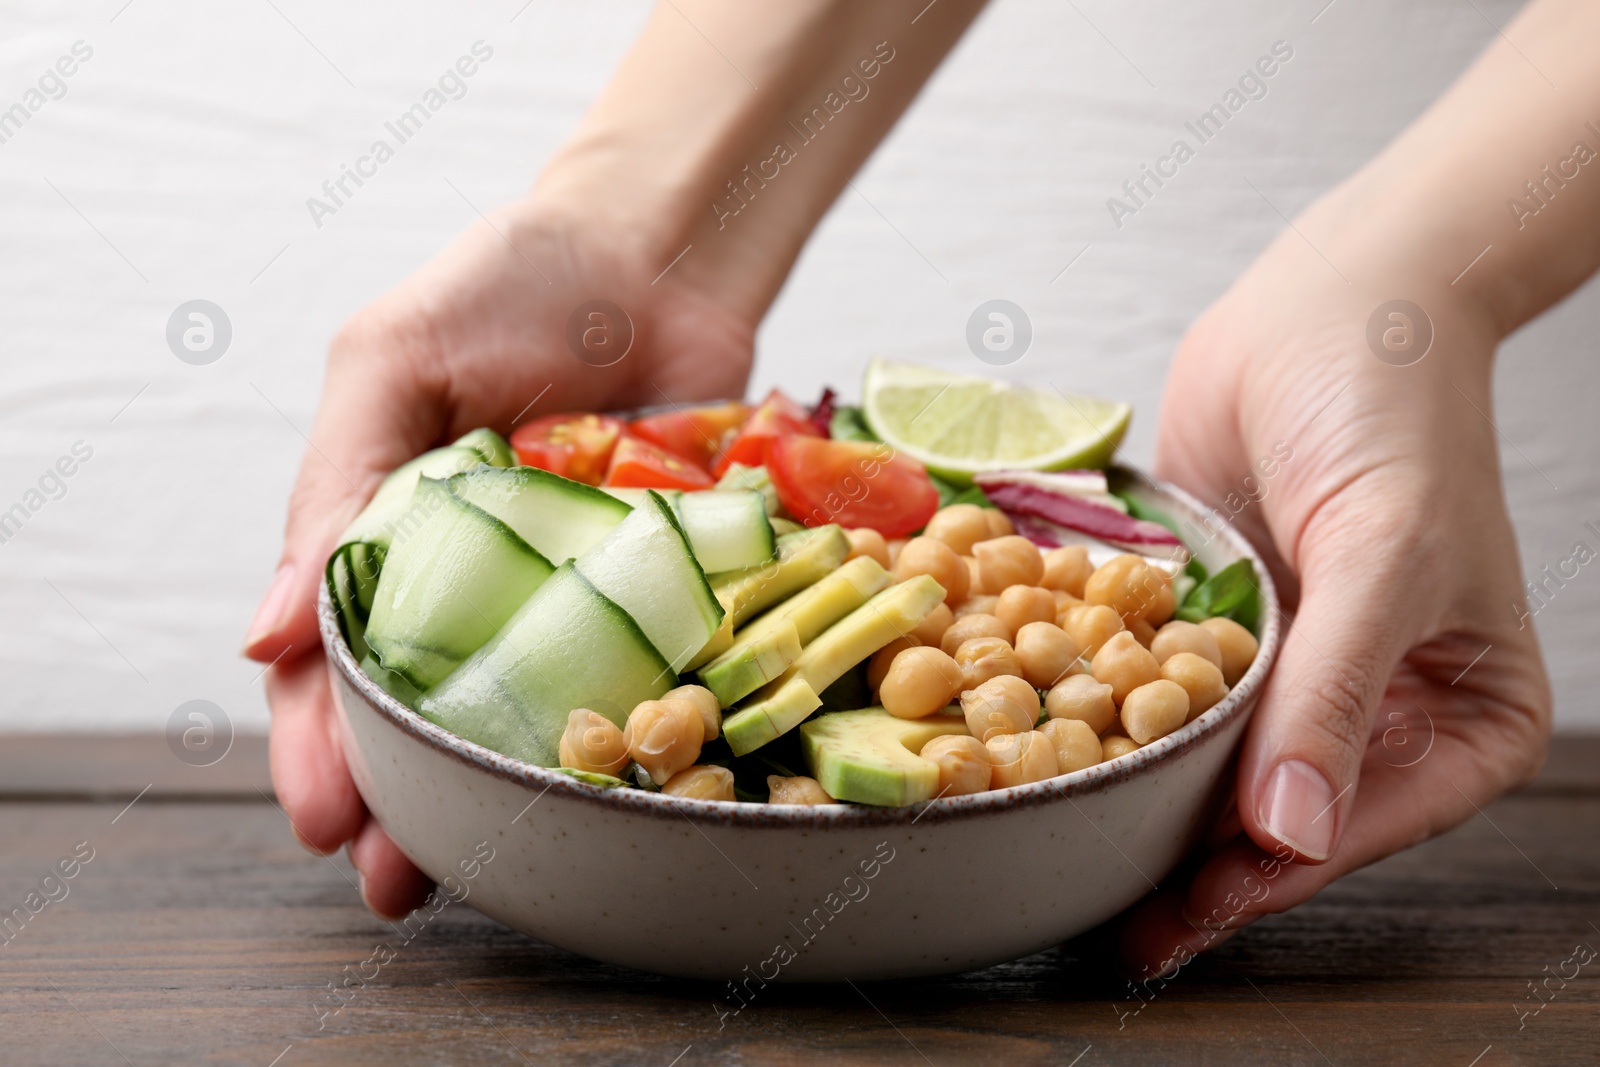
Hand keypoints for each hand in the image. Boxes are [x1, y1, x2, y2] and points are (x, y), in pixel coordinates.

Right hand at [241, 199, 754, 916]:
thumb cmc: (510, 285)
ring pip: (525, 712)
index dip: (321, 742)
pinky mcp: (662, 585)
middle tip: (392, 880)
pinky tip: (610, 788)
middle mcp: (477, 580)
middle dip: (402, 800)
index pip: (336, 659)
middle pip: (426, 709)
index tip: (324, 819)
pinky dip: (623, 728)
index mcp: (389, 534)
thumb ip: (335, 487)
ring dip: (500, 791)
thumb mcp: (392, 362)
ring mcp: (571, 591)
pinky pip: (638, 671)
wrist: (661, 252)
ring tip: (486, 869)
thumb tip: (264, 640)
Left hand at [1122, 222, 1552, 976]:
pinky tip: (1055, 760)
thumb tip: (1291, 835)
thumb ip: (1336, 694)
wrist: (1328, 304)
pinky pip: (1165, 694)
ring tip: (1071, 857)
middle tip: (1116, 920)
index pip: (1359, 827)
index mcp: (1459, 717)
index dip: (1270, 875)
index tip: (1190, 906)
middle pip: (1278, 816)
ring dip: (1147, 808)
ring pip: (1212, 768)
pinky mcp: (1215, 627)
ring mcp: (1287, 670)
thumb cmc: (1393, 412)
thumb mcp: (1383, 556)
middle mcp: (1372, 708)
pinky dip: (1117, 726)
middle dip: (1198, 867)